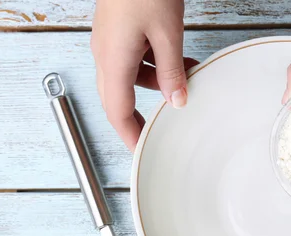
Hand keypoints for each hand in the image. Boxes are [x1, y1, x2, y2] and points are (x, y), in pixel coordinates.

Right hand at [91, 0, 197, 149]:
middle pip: (119, 97)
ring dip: (157, 82)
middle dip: (141, 113)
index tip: (141, 149)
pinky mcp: (117, 30)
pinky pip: (133, 58)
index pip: (117, 112)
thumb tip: (177, 100)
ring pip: (130, 77)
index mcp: (112, 60)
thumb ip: (172, 71)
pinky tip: (176, 59)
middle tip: (160, 126)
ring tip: (185, 77)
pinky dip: (154, 64)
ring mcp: (109, 41)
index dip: (129, 135)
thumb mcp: (167, 33)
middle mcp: (105, 54)